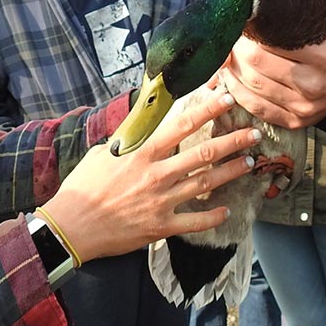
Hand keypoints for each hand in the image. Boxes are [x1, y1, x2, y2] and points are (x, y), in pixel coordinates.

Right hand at [40, 87, 258, 263]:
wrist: (72, 227)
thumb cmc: (83, 187)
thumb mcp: (103, 153)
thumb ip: (128, 140)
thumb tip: (142, 126)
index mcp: (142, 153)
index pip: (182, 125)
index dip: (207, 110)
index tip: (226, 99)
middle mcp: (157, 174)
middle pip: (204, 154)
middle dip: (233, 141)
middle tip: (254, 134)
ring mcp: (162, 201)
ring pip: (206, 184)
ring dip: (230, 173)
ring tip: (248, 163)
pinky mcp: (161, 226)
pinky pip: (195, 221)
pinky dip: (213, 217)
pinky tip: (226, 211)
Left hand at [222, 0, 325, 128]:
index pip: (276, 45)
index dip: (252, 33)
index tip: (242, 20)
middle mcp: (314, 87)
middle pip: (258, 67)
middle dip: (238, 49)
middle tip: (229, 35)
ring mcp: (303, 108)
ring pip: (253, 88)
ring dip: (232, 69)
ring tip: (224, 52)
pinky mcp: (293, 121)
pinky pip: (256, 108)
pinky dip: (236, 92)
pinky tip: (228, 76)